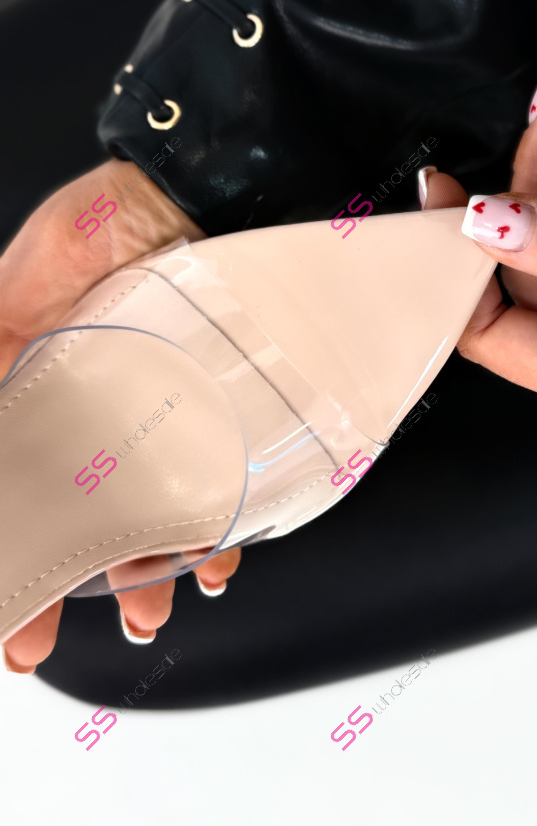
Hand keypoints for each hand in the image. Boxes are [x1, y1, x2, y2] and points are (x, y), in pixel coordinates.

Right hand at [0, 159, 241, 671]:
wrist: (184, 188)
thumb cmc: (95, 230)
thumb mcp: (14, 295)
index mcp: (44, 396)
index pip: (22, 496)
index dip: (12, 561)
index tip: (9, 624)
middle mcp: (106, 415)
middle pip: (85, 520)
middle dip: (72, 585)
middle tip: (56, 638)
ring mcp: (167, 416)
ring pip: (154, 513)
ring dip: (146, 572)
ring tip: (145, 611)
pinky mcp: (224, 409)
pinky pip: (221, 481)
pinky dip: (216, 525)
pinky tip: (215, 556)